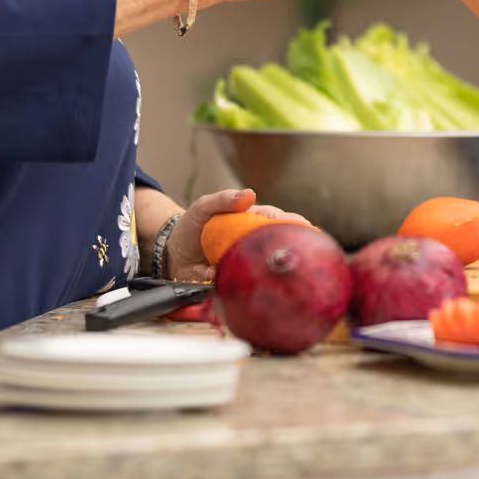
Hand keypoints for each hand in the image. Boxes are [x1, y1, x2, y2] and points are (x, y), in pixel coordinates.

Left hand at [163, 188, 309, 282]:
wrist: (170, 253)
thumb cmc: (192, 225)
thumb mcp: (203, 206)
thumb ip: (224, 199)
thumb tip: (250, 194)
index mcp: (253, 223)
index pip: (280, 222)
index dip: (296, 226)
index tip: (307, 230)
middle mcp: (253, 245)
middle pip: (278, 248)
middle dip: (285, 252)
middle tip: (284, 255)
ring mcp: (244, 264)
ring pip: (260, 269)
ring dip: (250, 267)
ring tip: (231, 264)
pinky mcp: (231, 282)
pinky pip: (236, 284)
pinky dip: (221, 279)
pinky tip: (204, 272)